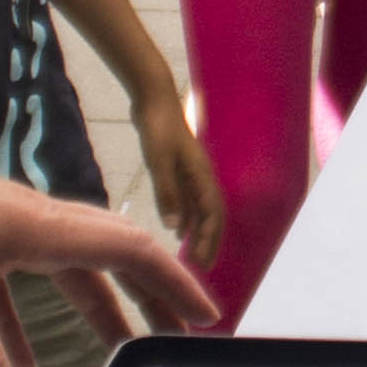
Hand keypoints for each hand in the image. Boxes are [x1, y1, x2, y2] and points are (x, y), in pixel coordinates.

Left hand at [0, 138, 214, 366]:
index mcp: (43, 227)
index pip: (131, 253)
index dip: (174, 285)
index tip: (208, 317)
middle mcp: (33, 224)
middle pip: (112, 260)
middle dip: (151, 298)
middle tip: (182, 334)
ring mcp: (0, 230)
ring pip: (67, 273)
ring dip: (98, 310)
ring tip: (120, 350)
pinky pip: (14, 288)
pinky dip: (28, 324)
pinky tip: (22, 364)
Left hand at [126, 73, 226, 267]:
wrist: (153, 98)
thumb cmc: (157, 127)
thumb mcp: (159, 162)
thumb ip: (168, 194)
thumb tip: (176, 228)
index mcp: (202, 176)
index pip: (213, 217)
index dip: (209, 242)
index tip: (202, 265)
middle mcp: (202, 177)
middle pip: (213, 217)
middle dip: (209, 242)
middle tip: (201, 268)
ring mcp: (192, 173)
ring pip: (202, 210)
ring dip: (200, 233)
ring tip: (192, 255)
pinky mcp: (180, 168)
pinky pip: (191, 200)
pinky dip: (189, 218)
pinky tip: (179, 230)